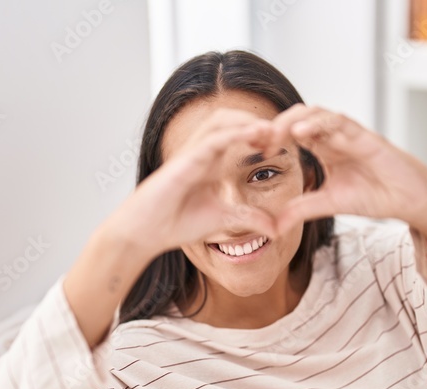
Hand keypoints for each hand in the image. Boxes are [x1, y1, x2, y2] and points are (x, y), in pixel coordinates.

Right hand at [106, 108, 277, 259]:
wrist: (146, 232)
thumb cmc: (175, 223)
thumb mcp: (224, 221)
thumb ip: (249, 219)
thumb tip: (276, 229)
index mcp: (212, 162)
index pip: (239, 135)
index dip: (262, 135)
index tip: (281, 147)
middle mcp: (203, 152)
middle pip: (232, 119)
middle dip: (257, 121)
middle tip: (279, 135)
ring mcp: (193, 153)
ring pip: (222, 120)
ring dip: (247, 121)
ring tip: (270, 131)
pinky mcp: (185, 160)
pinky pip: (213, 138)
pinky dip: (235, 133)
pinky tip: (254, 136)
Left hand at [260, 104, 426, 258]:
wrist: (407, 198)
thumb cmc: (373, 195)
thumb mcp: (329, 204)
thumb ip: (301, 210)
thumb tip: (272, 228)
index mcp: (322, 148)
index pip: (289, 135)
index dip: (269, 139)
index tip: (249, 150)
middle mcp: (332, 135)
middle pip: (296, 119)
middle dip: (274, 127)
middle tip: (254, 140)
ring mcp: (347, 132)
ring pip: (314, 114)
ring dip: (291, 122)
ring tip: (273, 134)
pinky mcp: (363, 134)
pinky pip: (338, 122)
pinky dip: (318, 124)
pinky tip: (301, 133)